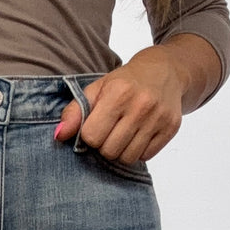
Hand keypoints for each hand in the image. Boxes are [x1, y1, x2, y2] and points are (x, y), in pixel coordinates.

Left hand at [53, 47, 188, 163]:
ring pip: (128, 157)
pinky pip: (145, 157)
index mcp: (118, 93)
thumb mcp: (97, 89)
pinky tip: (138, 135)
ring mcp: (158, 118)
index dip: (90, 135)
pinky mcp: (171, 128)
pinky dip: (138, 151)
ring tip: (123, 134)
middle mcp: (140, 105)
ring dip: (121, 151)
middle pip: (110, 150)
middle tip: (110, 131)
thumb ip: (75, 112)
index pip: (92, 136)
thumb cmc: (125, 82)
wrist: (166, 71)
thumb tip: (58, 136)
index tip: (96, 126)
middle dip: (105, 145)